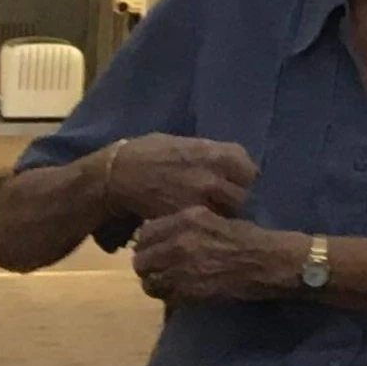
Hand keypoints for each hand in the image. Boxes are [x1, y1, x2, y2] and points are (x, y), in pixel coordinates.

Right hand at [105, 135, 257, 219]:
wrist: (117, 175)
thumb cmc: (146, 153)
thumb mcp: (182, 143)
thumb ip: (209, 153)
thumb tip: (228, 161)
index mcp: (215, 153)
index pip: (248, 169)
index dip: (241, 177)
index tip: (233, 181)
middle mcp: (214, 174)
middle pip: (242, 193)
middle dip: (233, 197)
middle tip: (220, 200)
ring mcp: (202, 197)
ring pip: (228, 211)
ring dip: (221, 211)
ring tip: (208, 211)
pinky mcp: (188, 215)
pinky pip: (207, 221)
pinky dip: (204, 222)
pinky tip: (195, 220)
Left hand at [130, 206, 304, 304]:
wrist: (273, 261)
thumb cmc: (253, 239)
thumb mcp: (218, 220)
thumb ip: (190, 226)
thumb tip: (167, 237)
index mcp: (188, 218)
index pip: (145, 232)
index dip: (149, 244)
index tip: (157, 250)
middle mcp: (179, 240)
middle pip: (141, 258)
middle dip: (149, 265)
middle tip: (161, 270)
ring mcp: (181, 266)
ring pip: (148, 279)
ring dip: (157, 283)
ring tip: (171, 285)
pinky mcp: (187, 288)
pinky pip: (164, 295)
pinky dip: (169, 296)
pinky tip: (182, 294)